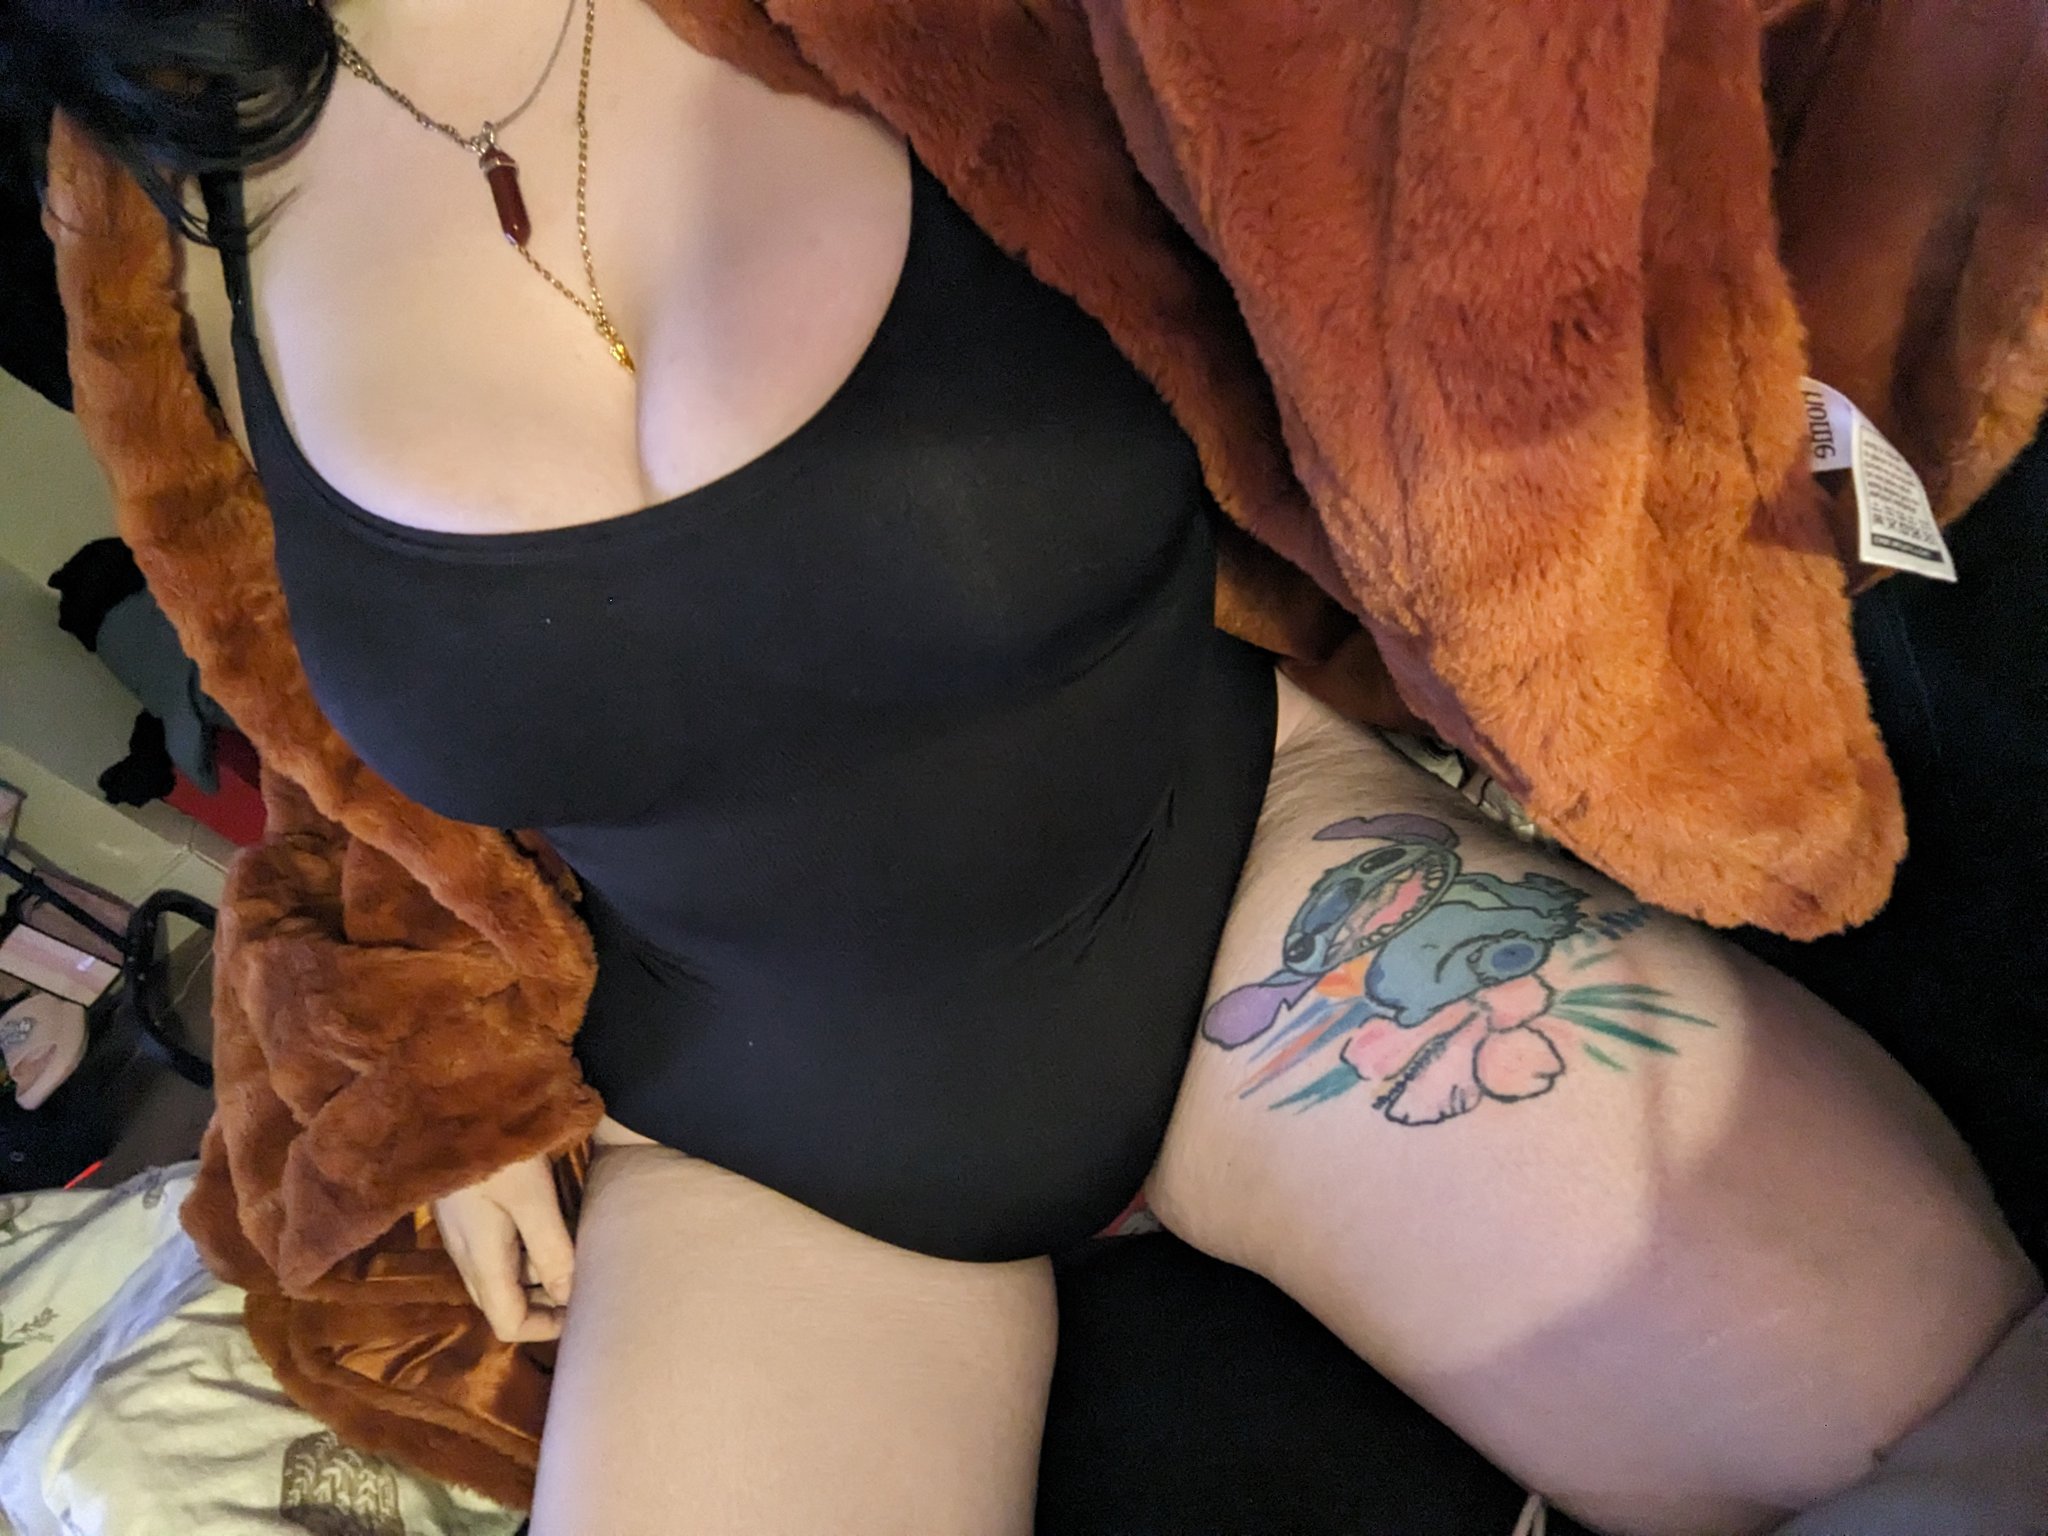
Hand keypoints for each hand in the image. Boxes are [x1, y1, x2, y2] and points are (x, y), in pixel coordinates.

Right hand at [431, 1152, 575, 1342]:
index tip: (583, 1310)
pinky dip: (528, 1246)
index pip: (508, 1324)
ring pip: (504, 1272)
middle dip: (546, 1302)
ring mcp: (463, 1232)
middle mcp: (467, 1255)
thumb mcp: (531, 1198)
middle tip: (588, 1280)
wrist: (445, 1102)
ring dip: (539, 1271)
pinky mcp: (466, 1209)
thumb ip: (551, 1248)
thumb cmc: (493, 1147)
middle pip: (506, 1302)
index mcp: (482, 1261)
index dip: (546, 1328)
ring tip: (580, 1249)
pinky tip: (556, 1220)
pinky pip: (498, 1245)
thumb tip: (571, 1295)